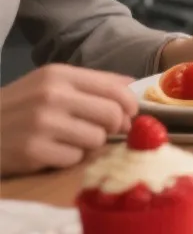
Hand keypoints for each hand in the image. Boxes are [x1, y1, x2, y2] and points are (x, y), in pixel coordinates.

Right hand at [0, 64, 137, 174]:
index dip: (129, 107)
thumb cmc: (18, 107)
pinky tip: (49, 151)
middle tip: (99, 131)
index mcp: (59, 75)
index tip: (126, 116)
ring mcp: (42, 123)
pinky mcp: (33, 150)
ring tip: (65, 140)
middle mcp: (52, 95)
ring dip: (86, 144)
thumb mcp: (49, 84)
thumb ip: (91, 83)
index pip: (116, 90)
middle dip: (111, 127)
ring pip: (96, 139)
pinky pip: (74, 158)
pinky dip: (66, 159)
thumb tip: (132, 84)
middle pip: (112, 115)